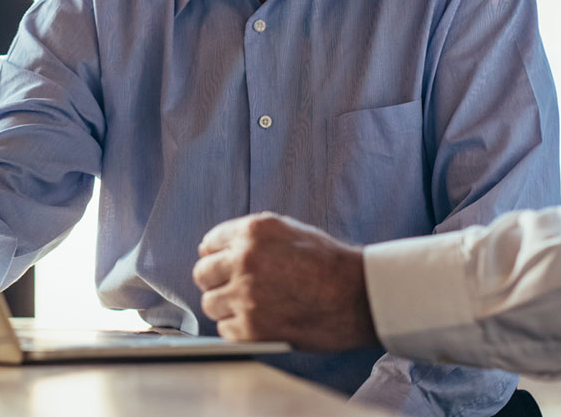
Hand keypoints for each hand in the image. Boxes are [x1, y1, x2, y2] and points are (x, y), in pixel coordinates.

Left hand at [192, 212, 379, 351]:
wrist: (358, 296)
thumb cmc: (329, 264)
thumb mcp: (289, 231)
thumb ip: (250, 237)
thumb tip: (210, 248)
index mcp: (253, 232)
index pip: (209, 243)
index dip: (218, 257)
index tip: (226, 267)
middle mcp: (244, 260)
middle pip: (202, 274)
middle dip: (217, 281)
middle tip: (238, 288)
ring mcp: (246, 295)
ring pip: (210, 304)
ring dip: (226, 307)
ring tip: (253, 306)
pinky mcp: (251, 328)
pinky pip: (225, 329)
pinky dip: (239, 329)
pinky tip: (262, 321)